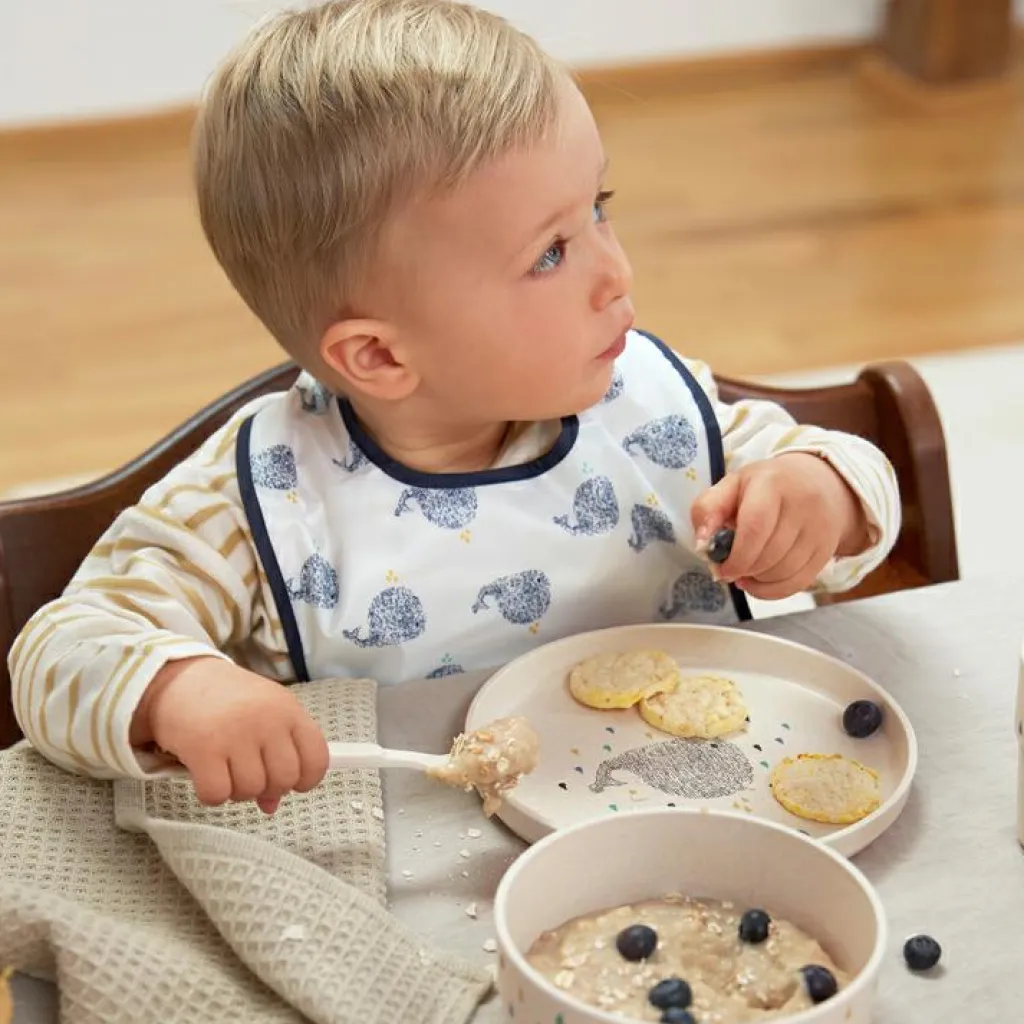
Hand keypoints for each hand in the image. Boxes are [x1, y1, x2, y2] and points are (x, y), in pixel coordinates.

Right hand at [131, 656, 329, 813]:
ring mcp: (236, 733)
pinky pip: (218, 794)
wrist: (180, 677)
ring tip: (225, 768)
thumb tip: (272, 805)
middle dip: (267, 787)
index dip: (306, 779)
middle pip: (284, 780)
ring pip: (251, 790)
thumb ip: (276, 755)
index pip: (317, 758)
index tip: (292, 782)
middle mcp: (267, 720)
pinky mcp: (203, 748)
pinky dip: (212, 794)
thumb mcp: (262, 716)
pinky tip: (206, 774)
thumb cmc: (227, 701)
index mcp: (289, 709)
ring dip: (237, 790)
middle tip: (249, 773)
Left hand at [691, 453, 869, 599]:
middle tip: (730, 568)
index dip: (736, 555)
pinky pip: (798, 583)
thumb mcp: (732, 485)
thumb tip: (702, 544)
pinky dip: (773, 590)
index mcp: (772, 483)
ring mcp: (820, 528)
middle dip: (744, 569)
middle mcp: (803, 504)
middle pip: (769, 554)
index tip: (721, 567)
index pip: (756, 527)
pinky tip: (759, 581)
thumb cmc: (766, 487)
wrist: (819, 483)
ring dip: (757, 580)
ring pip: (784, 572)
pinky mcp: (827, 550)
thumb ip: (708, 509)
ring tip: (745, 570)